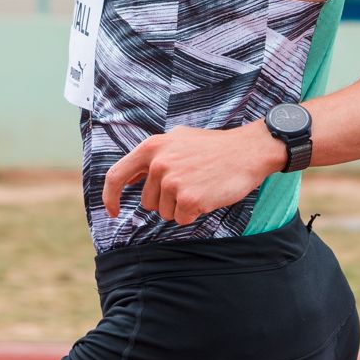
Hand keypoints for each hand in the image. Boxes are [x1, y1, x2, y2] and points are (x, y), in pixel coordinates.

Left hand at [101, 124, 286, 223]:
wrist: (248, 150)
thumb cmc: (214, 148)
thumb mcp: (178, 139)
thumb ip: (152, 156)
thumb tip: (130, 178)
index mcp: (151, 147)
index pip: (116, 176)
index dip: (110, 197)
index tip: (113, 211)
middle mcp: (158, 164)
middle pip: (147, 202)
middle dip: (165, 200)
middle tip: (190, 183)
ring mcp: (173, 182)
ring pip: (165, 213)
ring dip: (181, 207)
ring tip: (201, 186)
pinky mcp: (189, 199)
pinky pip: (182, 219)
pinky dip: (194, 213)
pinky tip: (208, 196)